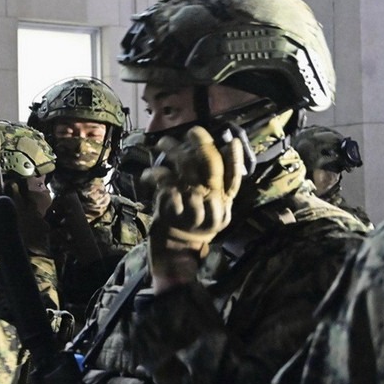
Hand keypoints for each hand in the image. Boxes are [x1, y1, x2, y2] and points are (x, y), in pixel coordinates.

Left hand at [143, 126, 243, 290]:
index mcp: (224, 206)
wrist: (175, 252)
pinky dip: (156, 175)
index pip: (234, 178)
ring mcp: (192, 212)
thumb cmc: (192, 222)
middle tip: (193, 131)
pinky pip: (166, 186)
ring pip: (186, 173)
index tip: (229, 138)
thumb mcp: (212, 208)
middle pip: (211, 170)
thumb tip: (227, 147)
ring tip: (163, 143)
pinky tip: (149, 172)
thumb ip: (219, 185)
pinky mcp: (172, 214)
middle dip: (202, 145)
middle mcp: (212, 209)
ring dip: (173, 152)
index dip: (233, 157)